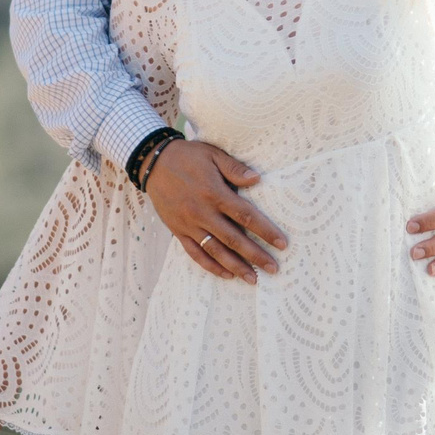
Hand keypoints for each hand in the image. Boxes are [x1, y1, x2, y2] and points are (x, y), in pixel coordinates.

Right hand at [146, 138, 288, 281]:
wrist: (153, 163)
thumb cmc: (188, 156)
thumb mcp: (213, 155)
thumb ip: (234, 168)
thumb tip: (257, 179)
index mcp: (214, 193)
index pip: (245, 216)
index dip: (265, 231)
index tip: (281, 244)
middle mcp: (202, 213)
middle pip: (234, 239)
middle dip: (255, 256)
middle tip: (273, 268)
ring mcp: (189, 224)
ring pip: (215, 251)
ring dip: (236, 266)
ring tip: (253, 279)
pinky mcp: (178, 231)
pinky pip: (195, 253)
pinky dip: (211, 266)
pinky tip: (226, 274)